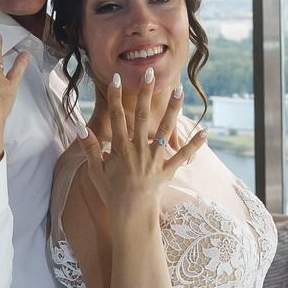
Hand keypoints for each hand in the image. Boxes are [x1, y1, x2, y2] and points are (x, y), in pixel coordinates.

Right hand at [78, 71, 205, 221]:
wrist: (130, 214)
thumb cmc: (111, 193)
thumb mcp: (95, 171)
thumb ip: (91, 148)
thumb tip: (81, 128)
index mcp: (121, 148)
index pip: (117, 117)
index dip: (115, 96)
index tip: (116, 78)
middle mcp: (139, 148)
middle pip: (141, 116)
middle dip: (145, 93)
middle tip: (149, 73)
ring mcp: (154, 158)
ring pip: (165, 130)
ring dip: (172, 109)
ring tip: (180, 90)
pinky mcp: (167, 169)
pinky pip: (182, 156)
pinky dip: (194, 145)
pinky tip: (206, 132)